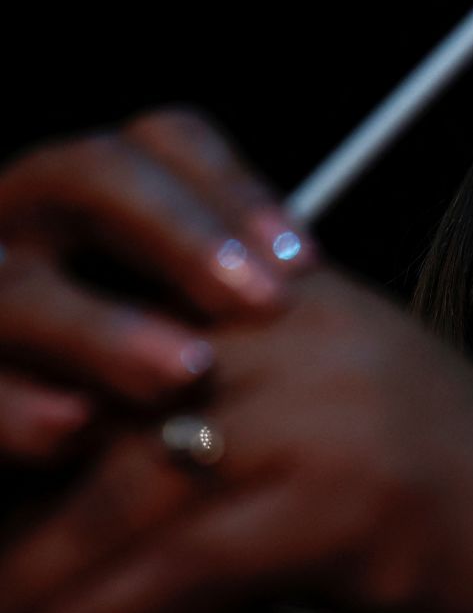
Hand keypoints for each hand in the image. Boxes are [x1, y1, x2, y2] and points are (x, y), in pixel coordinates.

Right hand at [0, 108, 309, 460]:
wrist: (20, 471)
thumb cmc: (121, 385)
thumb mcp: (175, 325)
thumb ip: (223, 296)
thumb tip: (302, 289)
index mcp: (88, 191)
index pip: (164, 141)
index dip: (235, 190)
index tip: (304, 263)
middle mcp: (21, 217)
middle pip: (93, 176)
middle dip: (184, 234)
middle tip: (264, 302)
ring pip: (20, 286)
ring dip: (108, 329)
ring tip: (187, 370)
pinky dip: (19, 405)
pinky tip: (78, 426)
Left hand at [0, 269, 472, 612]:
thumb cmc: (448, 467)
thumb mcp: (337, 379)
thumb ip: (232, 375)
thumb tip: (88, 430)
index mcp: (294, 293)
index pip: (126, 302)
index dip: (39, 369)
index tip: (6, 433)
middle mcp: (301, 332)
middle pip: (109, 397)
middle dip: (25, 480)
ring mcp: (320, 412)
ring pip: (123, 487)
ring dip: (39, 569)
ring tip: (7, 608)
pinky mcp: (332, 504)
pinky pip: (174, 566)